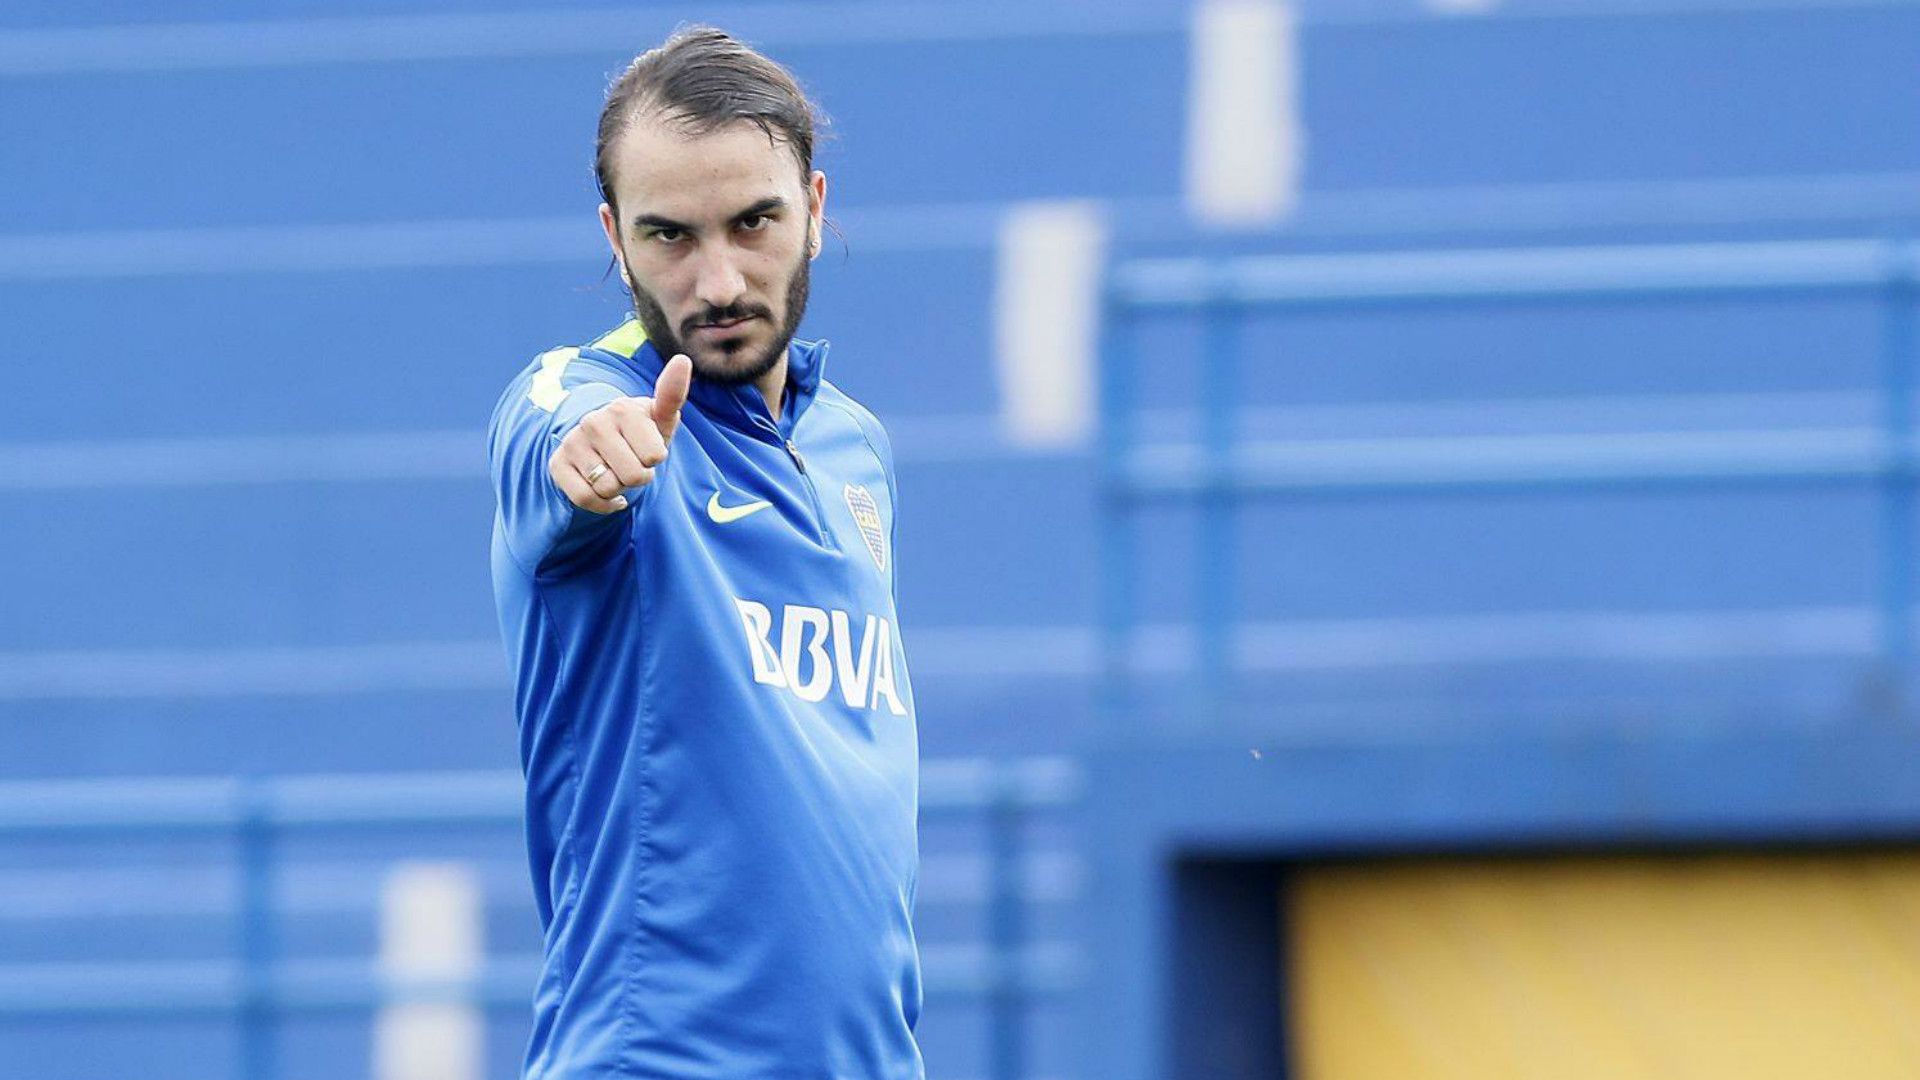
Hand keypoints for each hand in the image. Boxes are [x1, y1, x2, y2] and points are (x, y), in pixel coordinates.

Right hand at [549, 353, 691, 512]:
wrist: (602, 447)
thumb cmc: (641, 434)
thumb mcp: (660, 419)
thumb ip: (672, 394)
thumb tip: (683, 360)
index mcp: (623, 408)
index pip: (654, 457)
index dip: (655, 460)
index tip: (648, 448)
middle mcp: (594, 421)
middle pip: (632, 476)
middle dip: (638, 477)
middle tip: (632, 463)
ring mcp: (573, 442)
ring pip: (608, 488)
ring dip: (618, 489)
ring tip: (615, 471)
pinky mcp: (557, 464)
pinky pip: (586, 498)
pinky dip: (601, 503)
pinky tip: (604, 491)